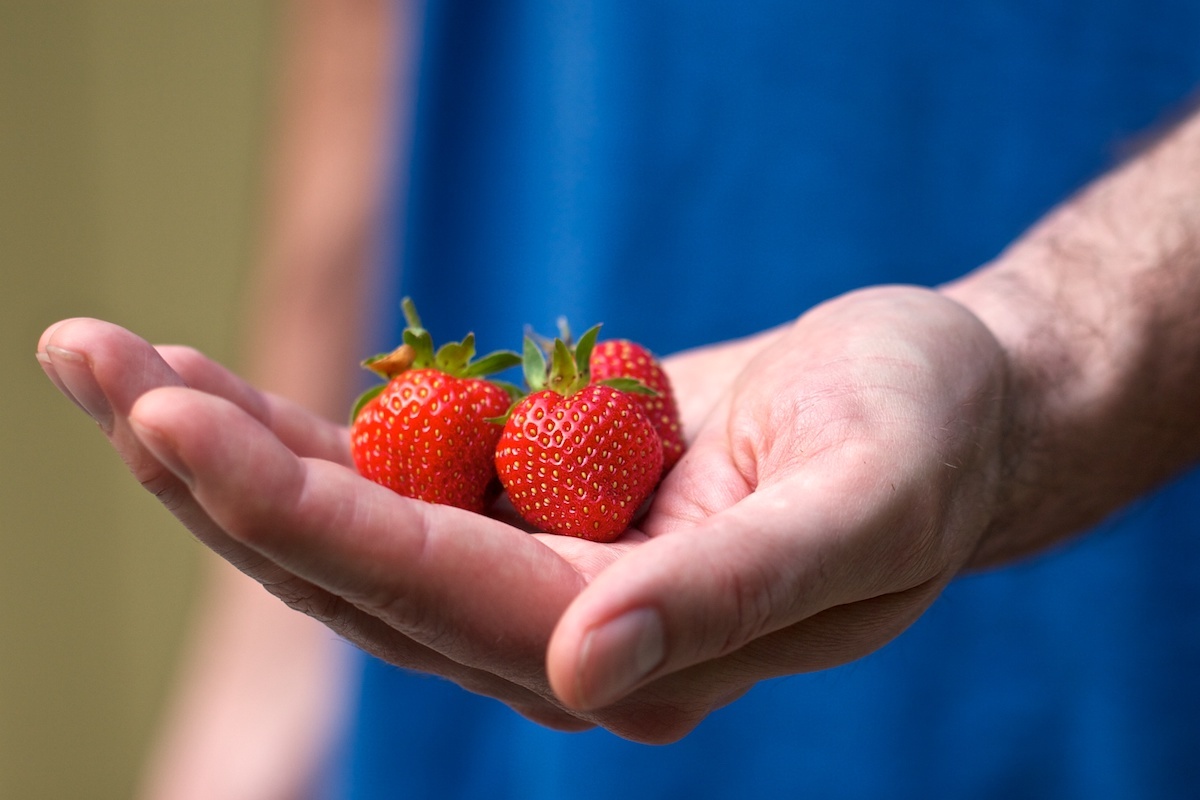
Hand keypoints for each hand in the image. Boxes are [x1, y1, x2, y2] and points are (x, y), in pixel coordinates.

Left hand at [37, 285, 1006, 742]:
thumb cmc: (926, 445)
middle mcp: (564, 631)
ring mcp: (540, 568)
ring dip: (229, 444)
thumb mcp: (862, 509)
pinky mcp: (533, 501)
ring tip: (109, 360)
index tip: (170, 419)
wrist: (947, 406)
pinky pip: (397, 468)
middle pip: (352, 565)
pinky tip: (213, 384)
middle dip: (214, 470)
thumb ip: (731, 597)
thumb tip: (584, 674)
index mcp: (637, 655)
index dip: (297, 507)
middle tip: (87, 360)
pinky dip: (304, 425)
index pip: (431, 590)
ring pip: (350, 520)